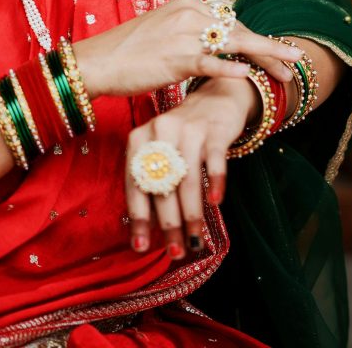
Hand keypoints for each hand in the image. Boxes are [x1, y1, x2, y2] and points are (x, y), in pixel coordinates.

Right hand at [73, 0, 301, 98]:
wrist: (98, 60)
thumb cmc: (128, 50)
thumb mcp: (163, 30)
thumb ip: (190, 31)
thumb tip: (214, 42)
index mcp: (188, 3)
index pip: (232, 21)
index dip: (258, 40)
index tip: (278, 53)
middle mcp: (190, 12)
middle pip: (240, 31)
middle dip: (270, 49)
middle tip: (295, 64)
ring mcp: (184, 34)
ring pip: (235, 44)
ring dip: (266, 57)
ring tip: (289, 71)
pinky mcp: (176, 57)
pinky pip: (210, 62)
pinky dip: (230, 68)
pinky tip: (249, 74)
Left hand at [124, 75, 257, 258]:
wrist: (214, 99)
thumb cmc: (182, 136)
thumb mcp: (161, 151)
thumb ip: (153, 182)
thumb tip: (147, 230)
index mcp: (139, 138)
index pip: (135, 183)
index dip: (138, 217)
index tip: (141, 246)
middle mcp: (159, 131)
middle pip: (161, 185)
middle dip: (168, 223)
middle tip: (175, 251)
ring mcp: (187, 129)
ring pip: (187, 178)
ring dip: (192, 214)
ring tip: (196, 240)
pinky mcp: (213, 130)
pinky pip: (214, 161)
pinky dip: (215, 182)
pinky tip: (216, 203)